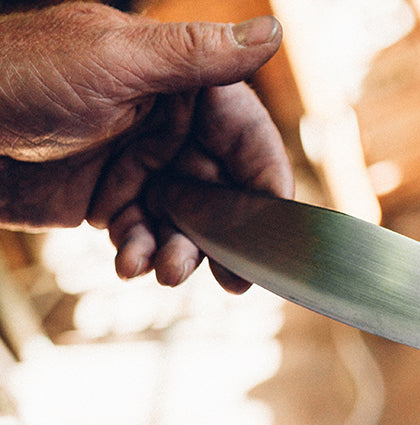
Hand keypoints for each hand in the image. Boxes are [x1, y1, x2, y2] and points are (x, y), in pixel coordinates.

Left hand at [0, 3, 292, 292]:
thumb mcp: (118, 61)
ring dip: (184, 251)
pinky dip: (143, 252)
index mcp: (182, 86)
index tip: (276, 225)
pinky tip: (130, 261)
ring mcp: (141, 166)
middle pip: (223, 190)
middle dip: (228, 234)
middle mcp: (170, 127)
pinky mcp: (110, 200)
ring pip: (188, 221)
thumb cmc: (25, 72)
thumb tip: (274, 33)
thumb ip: (197, 57)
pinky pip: (145, 234)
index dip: (266, 181)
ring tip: (167, 271)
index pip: (247, 136)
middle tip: (235, 278)